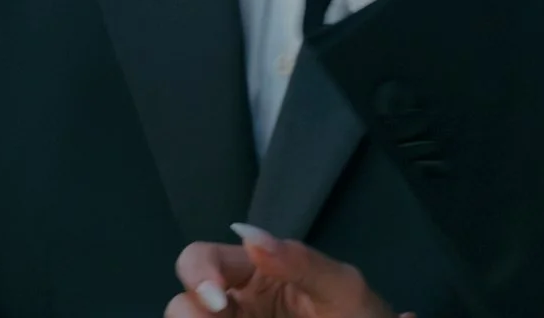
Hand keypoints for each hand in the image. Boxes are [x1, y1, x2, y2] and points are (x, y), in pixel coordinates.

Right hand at [168, 226, 406, 317]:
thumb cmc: (360, 314)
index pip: (203, 257)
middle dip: (189, 310)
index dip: (197, 271)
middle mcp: (235, 302)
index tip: (218, 299)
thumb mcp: (340, 285)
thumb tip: (249, 234)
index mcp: (254, 271)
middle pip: (183, 300)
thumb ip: (300, 261)